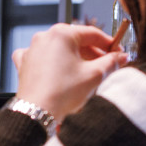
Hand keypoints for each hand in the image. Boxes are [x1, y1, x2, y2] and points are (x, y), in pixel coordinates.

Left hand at [11, 23, 129, 121]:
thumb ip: (111, 62)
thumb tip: (121, 57)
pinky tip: (59, 69)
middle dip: (93, 52)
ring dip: (76, 58)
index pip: (92, 34)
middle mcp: (44, 37)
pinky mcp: (25, 63)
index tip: (119, 53)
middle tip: (108, 64)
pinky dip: (53, 62)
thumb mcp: (94, 75)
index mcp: (62, 34)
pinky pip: (42, 57)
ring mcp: (32, 49)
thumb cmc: (64, 92)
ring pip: (60, 49)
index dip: (109, 44)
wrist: (37, 112)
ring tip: (88, 72)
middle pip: (76, 41)